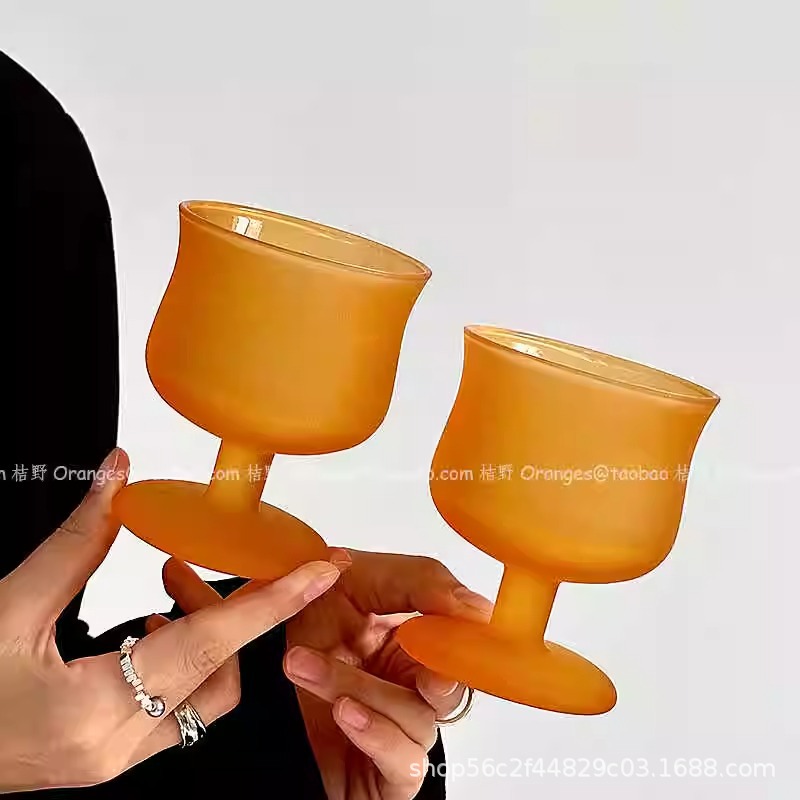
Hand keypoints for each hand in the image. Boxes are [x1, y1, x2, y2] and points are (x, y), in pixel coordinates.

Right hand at [0, 448, 344, 792]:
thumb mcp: (6, 610)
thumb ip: (73, 543)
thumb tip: (115, 476)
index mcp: (96, 712)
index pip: (211, 646)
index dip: (273, 602)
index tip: (322, 572)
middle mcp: (119, 747)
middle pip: (218, 674)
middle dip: (220, 613)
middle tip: (182, 571)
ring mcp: (116, 760)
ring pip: (205, 697)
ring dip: (199, 639)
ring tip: (163, 596)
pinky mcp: (110, 757)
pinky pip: (177, 710)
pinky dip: (179, 663)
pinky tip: (146, 633)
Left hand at [164, 549, 491, 798]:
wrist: (236, 673)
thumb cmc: (299, 623)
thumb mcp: (354, 578)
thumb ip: (418, 580)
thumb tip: (476, 602)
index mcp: (415, 637)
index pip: (463, 635)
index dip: (466, 626)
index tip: (467, 613)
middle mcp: (412, 684)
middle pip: (451, 681)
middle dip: (437, 665)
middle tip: (419, 647)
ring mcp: (399, 729)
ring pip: (417, 717)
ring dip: (363, 689)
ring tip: (303, 665)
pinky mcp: (384, 773)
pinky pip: (405, 762)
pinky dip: (376, 733)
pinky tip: (343, 711)